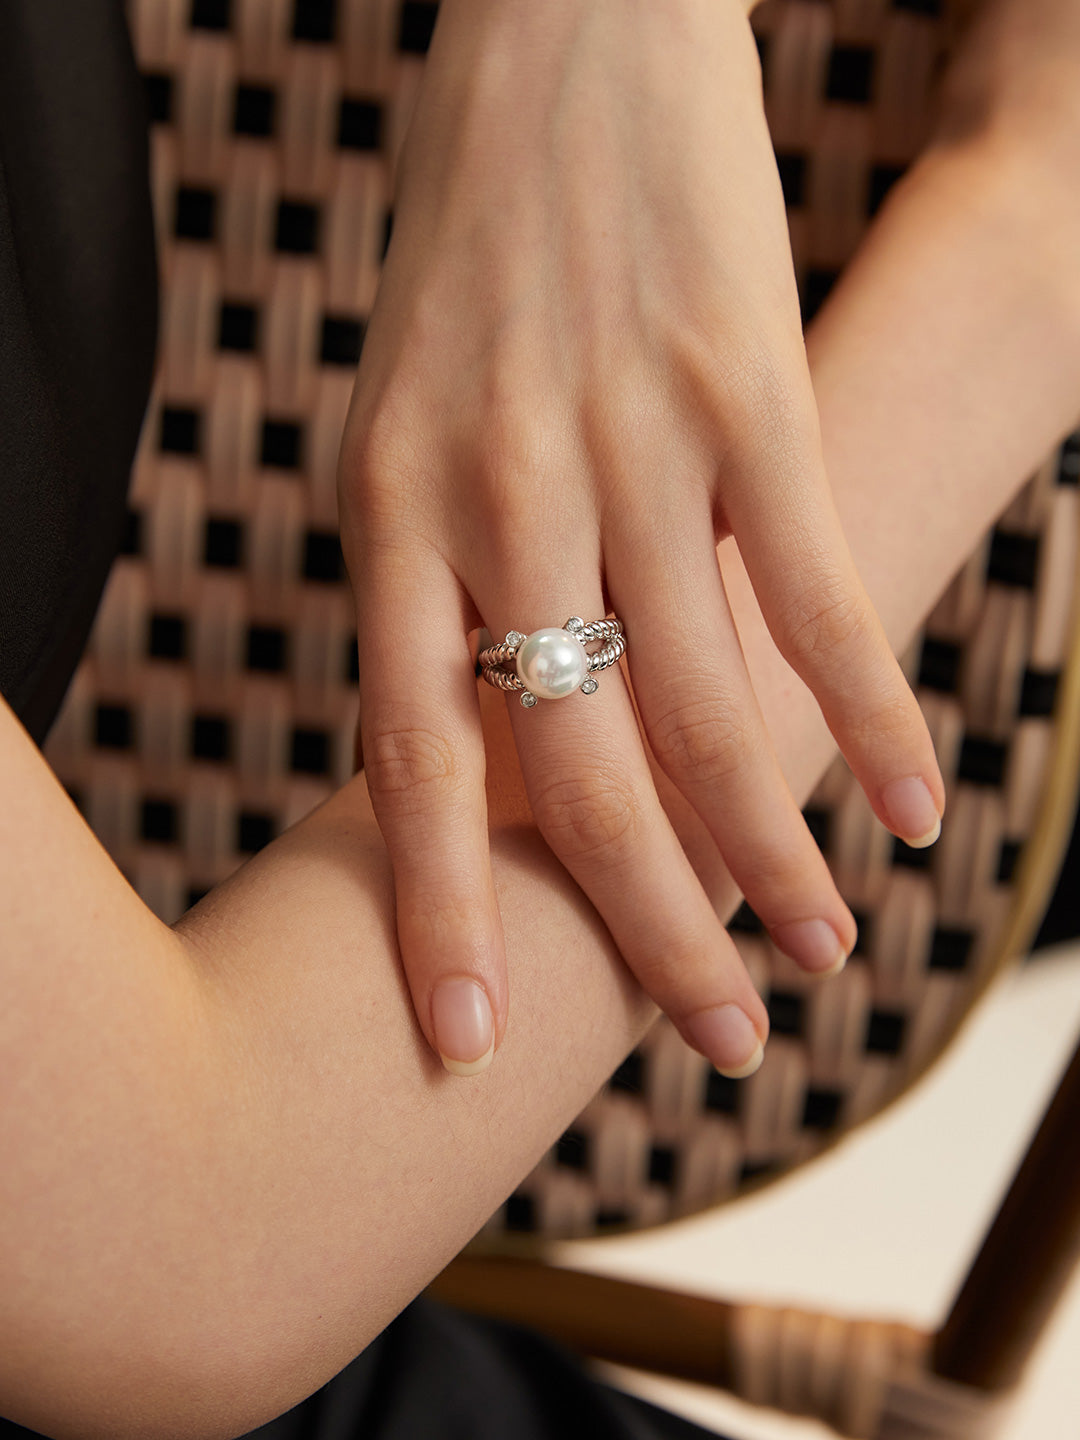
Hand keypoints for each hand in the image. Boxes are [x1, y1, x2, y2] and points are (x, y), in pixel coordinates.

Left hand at [338, 0, 944, 1078]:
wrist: (554, 37)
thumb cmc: (474, 250)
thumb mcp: (401, 422)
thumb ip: (442, 581)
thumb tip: (492, 736)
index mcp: (389, 513)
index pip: (411, 757)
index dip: (439, 910)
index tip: (466, 1037)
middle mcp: (498, 494)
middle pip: (577, 768)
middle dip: (645, 929)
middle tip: (712, 1045)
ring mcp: (625, 443)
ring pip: (708, 702)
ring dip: (773, 851)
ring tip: (818, 958)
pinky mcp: (745, 388)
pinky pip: (815, 585)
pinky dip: (869, 709)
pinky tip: (911, 810)